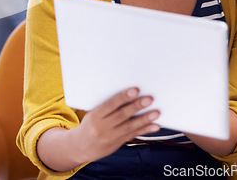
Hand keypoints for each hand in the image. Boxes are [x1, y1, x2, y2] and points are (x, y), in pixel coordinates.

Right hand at [37, 88, 159, 171]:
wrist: (81, 147)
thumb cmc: (89, 124)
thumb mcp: (92, 113)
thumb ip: (107, 107)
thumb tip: (127, 95)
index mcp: (94, 116)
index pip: (110, 105)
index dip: (123, 97)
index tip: (135, 90)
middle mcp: (102, 128)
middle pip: (122, 115)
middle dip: (137, 106)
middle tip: (149, 99)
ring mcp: (111, 137)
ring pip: (130, 127)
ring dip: (145, 119)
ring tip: (156, 112)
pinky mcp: (118, 144)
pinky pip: (133, 135)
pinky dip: (145, 130)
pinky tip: (154, 125)